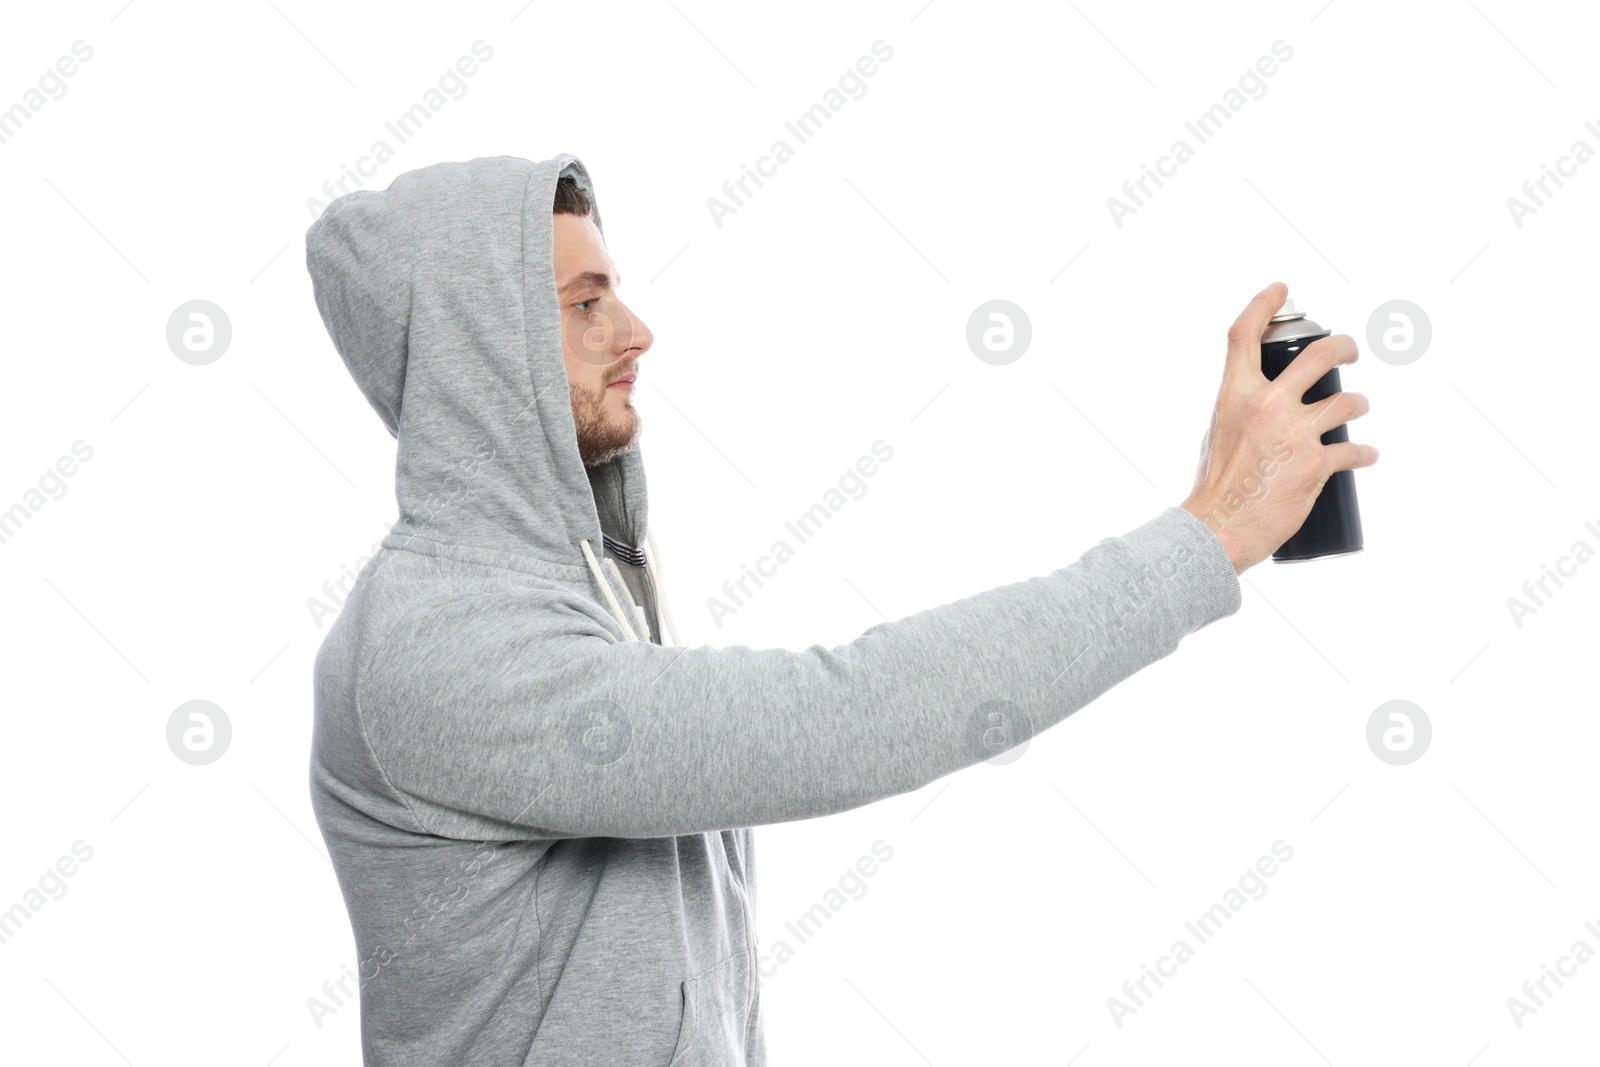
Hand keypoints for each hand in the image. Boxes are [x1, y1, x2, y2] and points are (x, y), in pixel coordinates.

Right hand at [1180, 281, 1378, 573]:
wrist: (1219, 528)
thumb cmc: (1215, 487)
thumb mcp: (1217, 433)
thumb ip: (1239, 410)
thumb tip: (1262, 401)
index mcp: (1235, 394)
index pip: (1245, 334)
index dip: (1264, 303)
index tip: (1280, 290)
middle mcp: (1267, 405)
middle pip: (1320, 355)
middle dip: (1343, 346)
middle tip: (1349, 350)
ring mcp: (1294, 434)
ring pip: (1348, 401)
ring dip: (1359, 403)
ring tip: (1358, 410)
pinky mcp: (1315, 464)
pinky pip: (1354, 449)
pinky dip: (1363, 452)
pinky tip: (1365, 455)